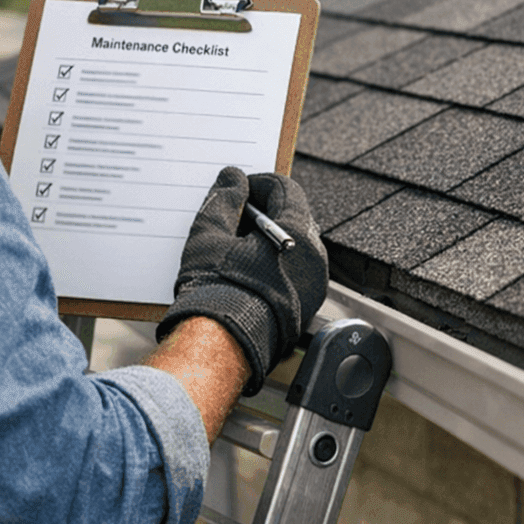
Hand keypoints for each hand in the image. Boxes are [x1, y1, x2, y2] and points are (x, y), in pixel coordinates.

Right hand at [156, 167, 328, 394]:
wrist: (223, 346)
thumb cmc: (215, 290)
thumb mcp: (209, 234)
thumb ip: (224, 199)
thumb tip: (233, 177)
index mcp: (296, 232)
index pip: (286, 189)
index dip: (259, 183)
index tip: (238, 189)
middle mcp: (314, 256)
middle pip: (293, 216)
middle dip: (263, 212)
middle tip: (232, 218)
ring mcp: (314, 284)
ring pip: (293, 246)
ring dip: (268, 239)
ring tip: (234, 249)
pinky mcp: (306, 306)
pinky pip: (294, 272)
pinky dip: (274, 264)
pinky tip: (245, 274)